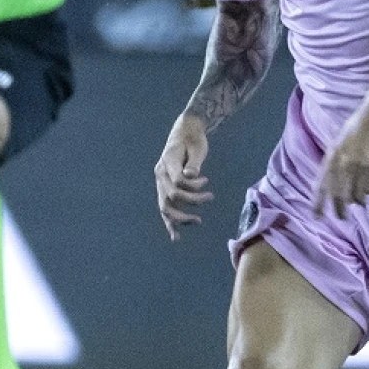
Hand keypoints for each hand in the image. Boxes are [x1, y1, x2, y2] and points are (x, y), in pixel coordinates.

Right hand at [154, 113, 213, 240]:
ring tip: (198, 221)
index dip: (194, 185)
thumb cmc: (193, 138)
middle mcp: (160, 173)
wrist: (184, 132)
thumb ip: (193, 162)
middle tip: (209, 198)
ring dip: (180, 217)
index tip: (207, 181)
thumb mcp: (197, 147)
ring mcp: (160, 182)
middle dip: (190, 203)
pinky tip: (176, 236)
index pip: (177, 182)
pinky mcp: (164, 187)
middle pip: (170, 196)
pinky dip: (169, 222)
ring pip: (165, 206)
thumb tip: (190, 176)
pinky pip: (165, 207)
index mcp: (166, 162)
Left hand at [315, 104, 368, 219]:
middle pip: (339, 196)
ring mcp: (360, 168)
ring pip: (357, 196)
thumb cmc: (359, 127)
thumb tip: (332, 181)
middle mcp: (343, 165)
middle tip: (342, 217)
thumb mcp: (339, 143)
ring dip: (359, 200)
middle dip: (340, 210)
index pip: (321, 186)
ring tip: (361, 200)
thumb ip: (335, 161)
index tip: (317, 217)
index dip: (318, 203)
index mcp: (331, 157)